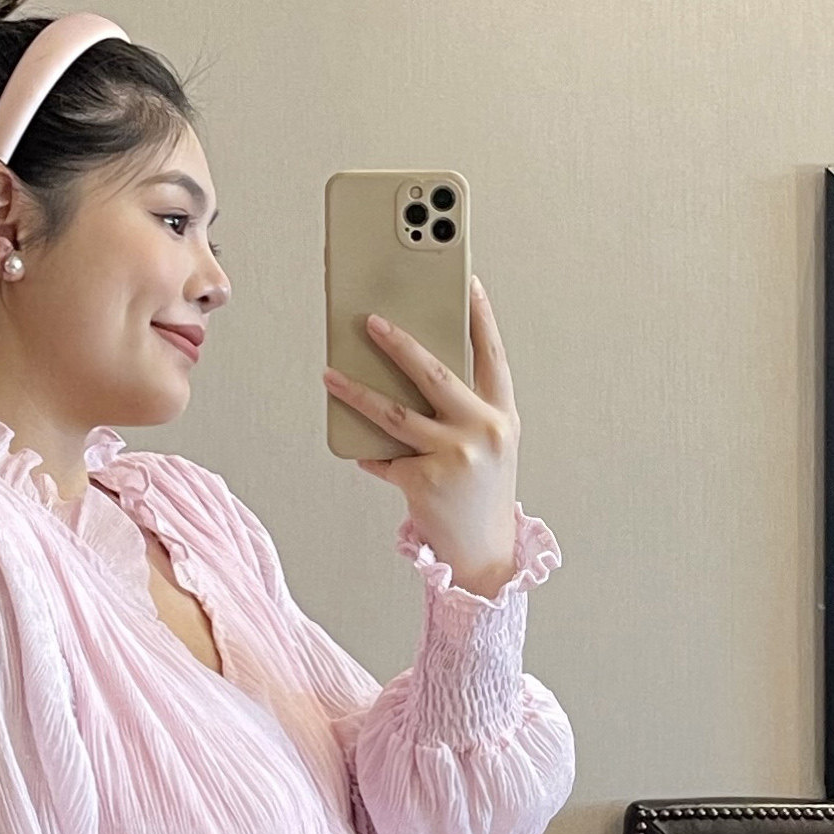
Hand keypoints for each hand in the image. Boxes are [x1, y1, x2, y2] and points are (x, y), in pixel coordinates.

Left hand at [323, 272, 521, 595]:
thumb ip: (465, 410)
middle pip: (433, 373)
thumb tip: (412, 371)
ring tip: (330, 375)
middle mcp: (483, 431)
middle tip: (370, 321)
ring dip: (356, 392)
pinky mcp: (425, 481)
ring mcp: (455, 456)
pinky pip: (384, 458)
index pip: (492, 354)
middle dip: (398, 342)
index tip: (466, 281)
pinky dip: (370, 455)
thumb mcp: (490, 446)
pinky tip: (358, 449)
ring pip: (393, 413)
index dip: (480, 316)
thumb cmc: (483, 493)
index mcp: (503, 415)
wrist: (485, 553)